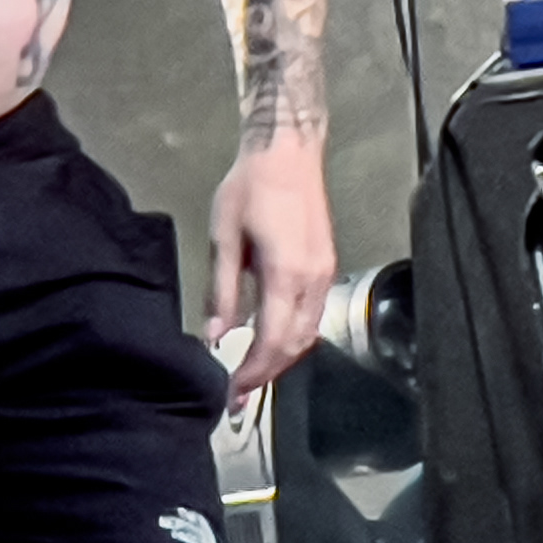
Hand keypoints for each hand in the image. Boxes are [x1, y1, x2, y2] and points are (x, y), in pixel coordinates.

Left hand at [207, 132, 334, 395]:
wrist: (287, 152)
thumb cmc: (249, 188)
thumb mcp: (224, 237)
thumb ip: (222, 291)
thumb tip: (214, 335)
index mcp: (286, 275)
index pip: (273, 341)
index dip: (253, 371)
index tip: (232, 390)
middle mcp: (313, 282)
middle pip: (295, 345)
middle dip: (268, 372)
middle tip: (239, 391)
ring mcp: (325, 275)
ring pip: (308, 334)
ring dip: (282, 357)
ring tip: (252, 370)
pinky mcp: (327, 267)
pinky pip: (313, 316)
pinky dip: (293, 336)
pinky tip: (271, 338)